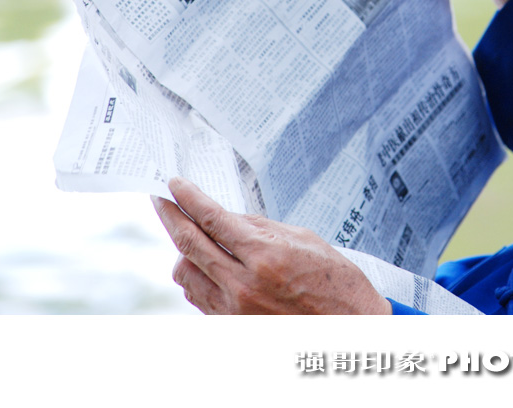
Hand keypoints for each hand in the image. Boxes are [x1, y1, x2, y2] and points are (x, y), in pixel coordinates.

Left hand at [152, 177, 391, 314]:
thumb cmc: (337, 283)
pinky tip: (200, 263)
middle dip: (170, 216)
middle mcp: (244, 284)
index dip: (188, 198)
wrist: (352, 329)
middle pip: (189, 245)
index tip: (174, 184)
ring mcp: (235, 310)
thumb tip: (228, 218)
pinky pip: (198, 296)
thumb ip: (262, 228)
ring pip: (186, 273)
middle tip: (159, 198)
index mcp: (265, 256)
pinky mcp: (233, 326)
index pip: (212, 220)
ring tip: (186, 232)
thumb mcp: (306, 240)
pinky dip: (194, 276)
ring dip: (181, 249)